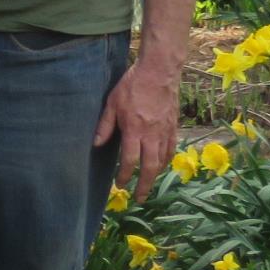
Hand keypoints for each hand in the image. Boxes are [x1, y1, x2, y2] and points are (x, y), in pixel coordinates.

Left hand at [94, 61, 180, 201]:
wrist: (159, 71)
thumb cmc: (132, 85)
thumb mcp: (112, 103)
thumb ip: (105, 125)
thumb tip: (96, 144)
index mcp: (135, 130)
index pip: (129, 160)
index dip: (124, 175)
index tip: (119, 185)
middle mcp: (152, 134)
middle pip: (150, 166)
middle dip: (144, 185)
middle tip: (139, 198)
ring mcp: (165, 130)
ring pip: (163, 160)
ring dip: (156, 175)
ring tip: (149, 185)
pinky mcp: (174, 125)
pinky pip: (171, 148)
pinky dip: (166, 159)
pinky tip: (162, 164)